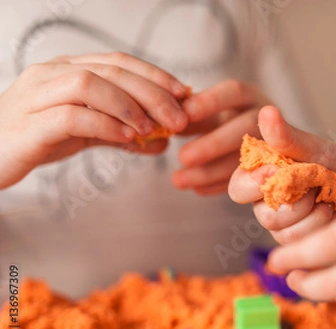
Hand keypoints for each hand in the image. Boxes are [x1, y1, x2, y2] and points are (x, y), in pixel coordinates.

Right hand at [0, 52, 188, 188]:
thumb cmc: (37, 139)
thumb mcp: (86, 133)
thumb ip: (122, 133)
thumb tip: (164, 140)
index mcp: (67, 69)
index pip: (118, 60)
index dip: (155, 74)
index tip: (185, 92)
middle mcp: (51, 74)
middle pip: (111, 70)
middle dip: (152, 92)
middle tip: (180, 117)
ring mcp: (36, 96)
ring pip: (89, 84)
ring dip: (129, 105)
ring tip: (153, 128)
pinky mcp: (29, 124)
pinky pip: (71, 116)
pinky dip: (106, 125)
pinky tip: (128, 138)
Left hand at [171, 80, 270, 194]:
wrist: (261, 146)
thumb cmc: (228, 123)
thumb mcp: (212, 115)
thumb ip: (192, 117)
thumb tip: (163, 122)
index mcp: (249, 97)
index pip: (234, 92)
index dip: (210, 101)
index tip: (184, 114)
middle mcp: (266, 119)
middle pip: (246, 126)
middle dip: (213, 143)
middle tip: (182, 157)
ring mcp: (274, 144)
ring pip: (248, 158)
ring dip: (212, 171)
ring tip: (179, 180)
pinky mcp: (272, 170)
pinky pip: (250, 180)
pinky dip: (221, 185)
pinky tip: (197, 189)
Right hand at [227, 105, 335, 243]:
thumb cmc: (331, 160)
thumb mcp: (312, 147)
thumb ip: (287, 137)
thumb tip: (266, 112)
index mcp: (258, 177)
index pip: (238, 189)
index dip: (255, 184)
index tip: (279, 171)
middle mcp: (264, 204)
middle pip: (265, 215)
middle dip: (297, 200)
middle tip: (316, 184)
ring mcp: (281, 226)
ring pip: (284, 232)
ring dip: (313, 213)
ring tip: (327, 197)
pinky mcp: (297, 242)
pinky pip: (302, 243)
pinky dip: (322, 226)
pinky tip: (333, 212)